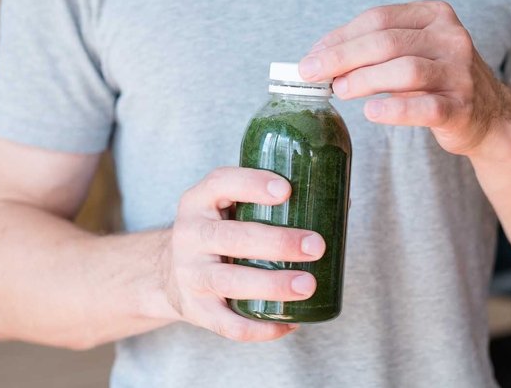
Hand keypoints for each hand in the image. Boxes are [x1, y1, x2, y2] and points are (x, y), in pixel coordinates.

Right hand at [161, 167, 325, 341]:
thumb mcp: (228, 206)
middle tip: (316, 246)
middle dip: (278, 242)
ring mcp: (190, 274)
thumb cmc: (219, 230)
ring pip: (230, 282)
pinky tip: (291, 323)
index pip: (221, 183)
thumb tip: (340, 203)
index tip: (287, 191)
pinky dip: (260, 327)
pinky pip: (227, 324)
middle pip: (232, 237)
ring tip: (308, 285)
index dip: (252, 185)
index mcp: (199, 200)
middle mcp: (189, 235)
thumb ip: (271, 201)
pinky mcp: (195, 310)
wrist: (169, 271)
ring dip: (272, 285)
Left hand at [299, 0, 509, 154]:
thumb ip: (373, 50)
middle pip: (386, 42)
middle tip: (312, 74)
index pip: (378, 19)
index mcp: (435, 15)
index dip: (340, 37)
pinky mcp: (462, 107)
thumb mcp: (411, 52)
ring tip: (339, 90)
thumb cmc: (437, 81)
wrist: (489, 116)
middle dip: (342, 57)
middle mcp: (451, 38)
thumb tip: (319, 57)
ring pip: (405, 70)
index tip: (312, 56)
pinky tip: (371, 112)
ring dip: (364, 80)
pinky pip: (425, 107)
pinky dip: (394, 109)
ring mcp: (460, 73)